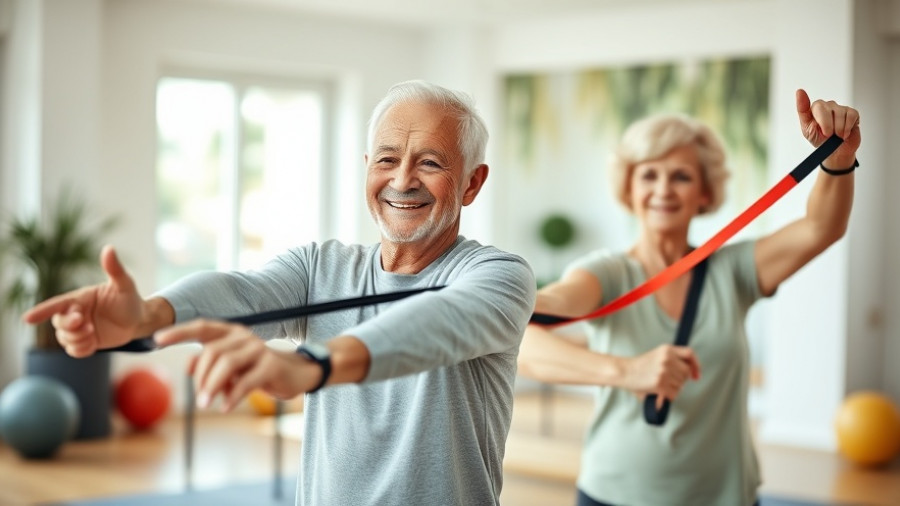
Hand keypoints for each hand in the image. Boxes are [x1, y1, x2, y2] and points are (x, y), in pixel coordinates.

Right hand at [22, 246, 145, 356]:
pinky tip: (93, 343)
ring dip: (78, 339)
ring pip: (64, 339)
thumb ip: (115, 269)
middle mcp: (76, 313)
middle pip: (59, 323)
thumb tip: (109, 248)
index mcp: (80, 298)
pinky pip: (74, 351)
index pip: (57, 304)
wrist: (139, 320)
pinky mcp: (85, 342)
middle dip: (70, 326)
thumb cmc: (130, 299)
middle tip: (88, 325)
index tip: (27, 318)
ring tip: (93, 332)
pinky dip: (82, 349)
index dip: (42, 311)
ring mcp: (79, 328)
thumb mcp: (125, 284)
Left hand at [154, 320, 320, 411]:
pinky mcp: (271, 365)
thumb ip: (209, 364)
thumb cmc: (255, 370)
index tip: (157, 340)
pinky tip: (225, 407)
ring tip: (206, 404)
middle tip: (199, 399)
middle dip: (200, 377)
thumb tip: (188, 368)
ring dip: (212, 386)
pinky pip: (245, 382)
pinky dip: (232, 397)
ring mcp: (258, 349)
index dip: (179, 332)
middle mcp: (243, 336)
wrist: (294, 374)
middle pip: (212, 351)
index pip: (202, 327)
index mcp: (231, 332)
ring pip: (227, 364)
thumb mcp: (230, 367)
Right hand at [619, 344, 699, 409]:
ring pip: (680, 385)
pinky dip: (669, 396)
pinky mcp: (661, 384)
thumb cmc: (639, 366)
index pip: (689, 354)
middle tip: (671, 382)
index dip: (696, 365)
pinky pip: (674, 394)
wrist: (624, 372)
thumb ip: (673, 360)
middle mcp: (667, 359)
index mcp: (667, 349)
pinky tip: (660, 393)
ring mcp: (664, 371)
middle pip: (686, 372)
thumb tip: (691, 374)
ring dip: (674, 389)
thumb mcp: (657, 355)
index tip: (696, 375)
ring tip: (662, 386)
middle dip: (682, 380)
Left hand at [796, 89, 860, 168]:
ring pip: (839, 113)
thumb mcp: (808, 131)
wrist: (836, 152)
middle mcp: (826, 106)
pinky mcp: (852, 112)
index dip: (803, 99)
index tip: (799, 92)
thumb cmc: (821, 140)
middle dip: (827, 125)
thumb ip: (804, 114)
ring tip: (837, 136)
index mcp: (813, 111)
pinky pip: (851, 115)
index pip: (808, 104)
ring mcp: (839, 108)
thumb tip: (799, 92)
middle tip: (828, 135)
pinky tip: (845, 133)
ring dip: (838, 129)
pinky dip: (848, 127)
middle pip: (825, 108)